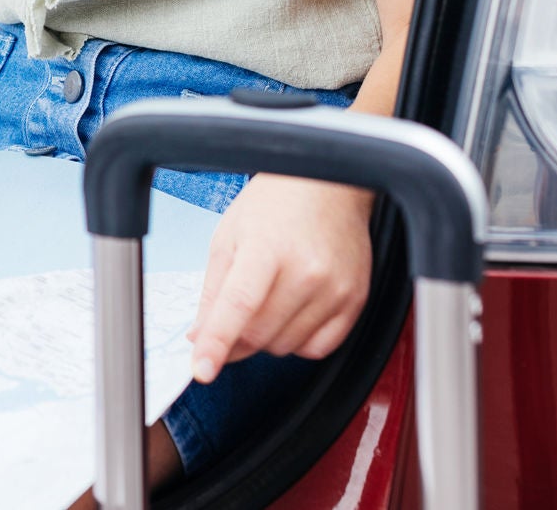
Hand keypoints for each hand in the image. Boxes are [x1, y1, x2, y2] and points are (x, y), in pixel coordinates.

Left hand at [187, 174, 372, 382]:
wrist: (327, 186)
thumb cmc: (275, 204)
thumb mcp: (229, 237)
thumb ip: (213, 291)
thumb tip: (201, 336)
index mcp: (267, 248)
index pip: (239, 306)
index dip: (218, 343)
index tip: (203, 369)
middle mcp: (307, 270)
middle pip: (260, 334)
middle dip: (235, 338)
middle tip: (228, 320)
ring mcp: (335, 288)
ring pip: (286, 347)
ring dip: (266, 338)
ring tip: (266, 300)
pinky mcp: (355, 301)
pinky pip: (319, 348)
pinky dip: (297, 342)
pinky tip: (290, 313)